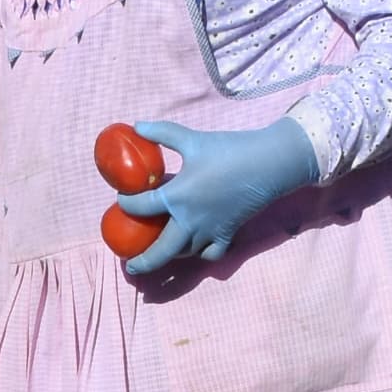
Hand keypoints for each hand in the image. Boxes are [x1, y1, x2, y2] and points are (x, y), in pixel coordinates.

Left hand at [111, 117, 323, 274]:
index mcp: (176, 197)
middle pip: (160, 251)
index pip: (140, 206)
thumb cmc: (228, 151)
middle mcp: (190, 221)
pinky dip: (201, 254)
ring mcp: (209, 232)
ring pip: (183, 254)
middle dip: (143, 261)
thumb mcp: (191, 139)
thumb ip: (162, 132)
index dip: (126, 203)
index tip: (122, 199)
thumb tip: (137, 125)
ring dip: (169, 255)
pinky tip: (194, 247)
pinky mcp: (227, 234)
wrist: (268, 164)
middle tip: (130, 265)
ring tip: (159, 251)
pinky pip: (210, 254)